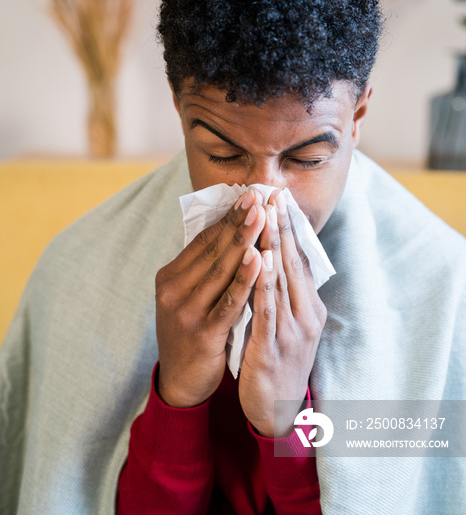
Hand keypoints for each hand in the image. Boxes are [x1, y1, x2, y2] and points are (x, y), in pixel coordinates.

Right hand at [155, 188, 265, 407]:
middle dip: (239, 221)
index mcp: (170, 277)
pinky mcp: (202, 332)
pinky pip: (229, 301)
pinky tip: (258, 259)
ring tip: (261, 217)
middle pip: (213, 250)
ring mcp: (186, 312)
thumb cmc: (193, 332)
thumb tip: (230, 232)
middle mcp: (173, 291)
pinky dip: (245, 279)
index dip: (227, 218)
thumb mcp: (190, 297)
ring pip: (220, 270)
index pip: (202, 241)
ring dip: (243, 241)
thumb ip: (204, 269)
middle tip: (258, 196)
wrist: (181, 382)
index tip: (248, 196)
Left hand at [238, 190, 326, 436]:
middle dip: (282, 227)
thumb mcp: (288, 320)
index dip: (290, 228)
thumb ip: (283, 290)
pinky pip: (268, 311)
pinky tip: (260, 261)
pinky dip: (265, 284)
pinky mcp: (273, 349)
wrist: (277, 409)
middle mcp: (306, 315)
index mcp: (310, 306)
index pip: (300, 259)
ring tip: (268, 216)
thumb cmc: (278, 357)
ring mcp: (292, 332)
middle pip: (294, 263)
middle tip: (274, 194)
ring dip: (275, 246)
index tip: (280, 198)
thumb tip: (272, 254)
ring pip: (283, 282)